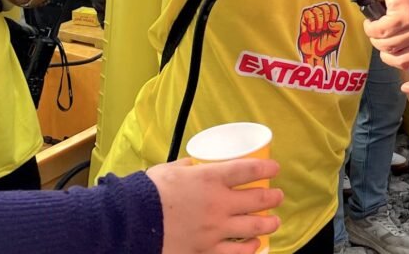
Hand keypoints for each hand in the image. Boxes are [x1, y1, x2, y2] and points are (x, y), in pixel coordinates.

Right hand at [148, 157, 282, 253]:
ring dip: (268, 223)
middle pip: (257, 199)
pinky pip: (236, 252)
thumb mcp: (171, 169)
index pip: (249, 170)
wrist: (130, 223)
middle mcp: (218, 203)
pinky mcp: (206, 250)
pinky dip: (250, 248)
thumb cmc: (148, 192)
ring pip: (253, 226)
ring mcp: (214, 229)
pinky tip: (256, 244)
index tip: (275, 169)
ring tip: (274, 221)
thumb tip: (196, 164)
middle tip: (278, 196)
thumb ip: (189, 166)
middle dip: (273, 197)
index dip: (267, 168)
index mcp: (210, 178)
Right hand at [298, 3, 345, 75]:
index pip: (333, 7)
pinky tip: (312, 30)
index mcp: (331, 17)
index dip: (333, 16)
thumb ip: (339, 27)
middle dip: (326, 20)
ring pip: (317, 10)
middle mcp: (322, 15)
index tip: (331, 26)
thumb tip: (331, 22)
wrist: (315, 54)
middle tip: (324, 30)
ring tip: (318, 31)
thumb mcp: (337, 37)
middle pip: (325, 7)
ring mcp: (312, 16)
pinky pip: (308, 14)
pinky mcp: (304, 19)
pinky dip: (311, 23)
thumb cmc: (325, 45)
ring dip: (319, 23)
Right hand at [364, 0, 408, 95]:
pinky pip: (380, 33)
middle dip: (387, 53)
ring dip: (378, 37)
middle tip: (386, 37)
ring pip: (389, 48)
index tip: (406, 87)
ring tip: (382, 23)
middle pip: (403, 63)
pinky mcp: (406, 16)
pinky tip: (376, 17)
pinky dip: (372, 26)